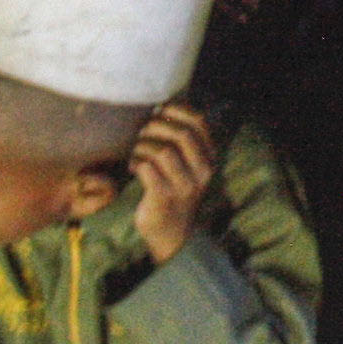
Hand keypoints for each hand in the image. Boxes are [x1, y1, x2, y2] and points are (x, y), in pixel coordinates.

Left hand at [128, 103, 217, 262]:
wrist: (172, 235)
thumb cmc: (175, 192)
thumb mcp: (188, 167)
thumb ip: (184, 142)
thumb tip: (162, 107)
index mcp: (209, 158)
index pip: (199, 123)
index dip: (178, 109)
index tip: (160, 109)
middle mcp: (201, 171)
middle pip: (180, 134)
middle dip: (156, 127)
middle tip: (142, 132)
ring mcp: (183, 185)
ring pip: (162, 150)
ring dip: (143, 146)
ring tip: (137, 151)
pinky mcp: (163, 197)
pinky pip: (146, 168)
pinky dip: (135, 162)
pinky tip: (133, 166)